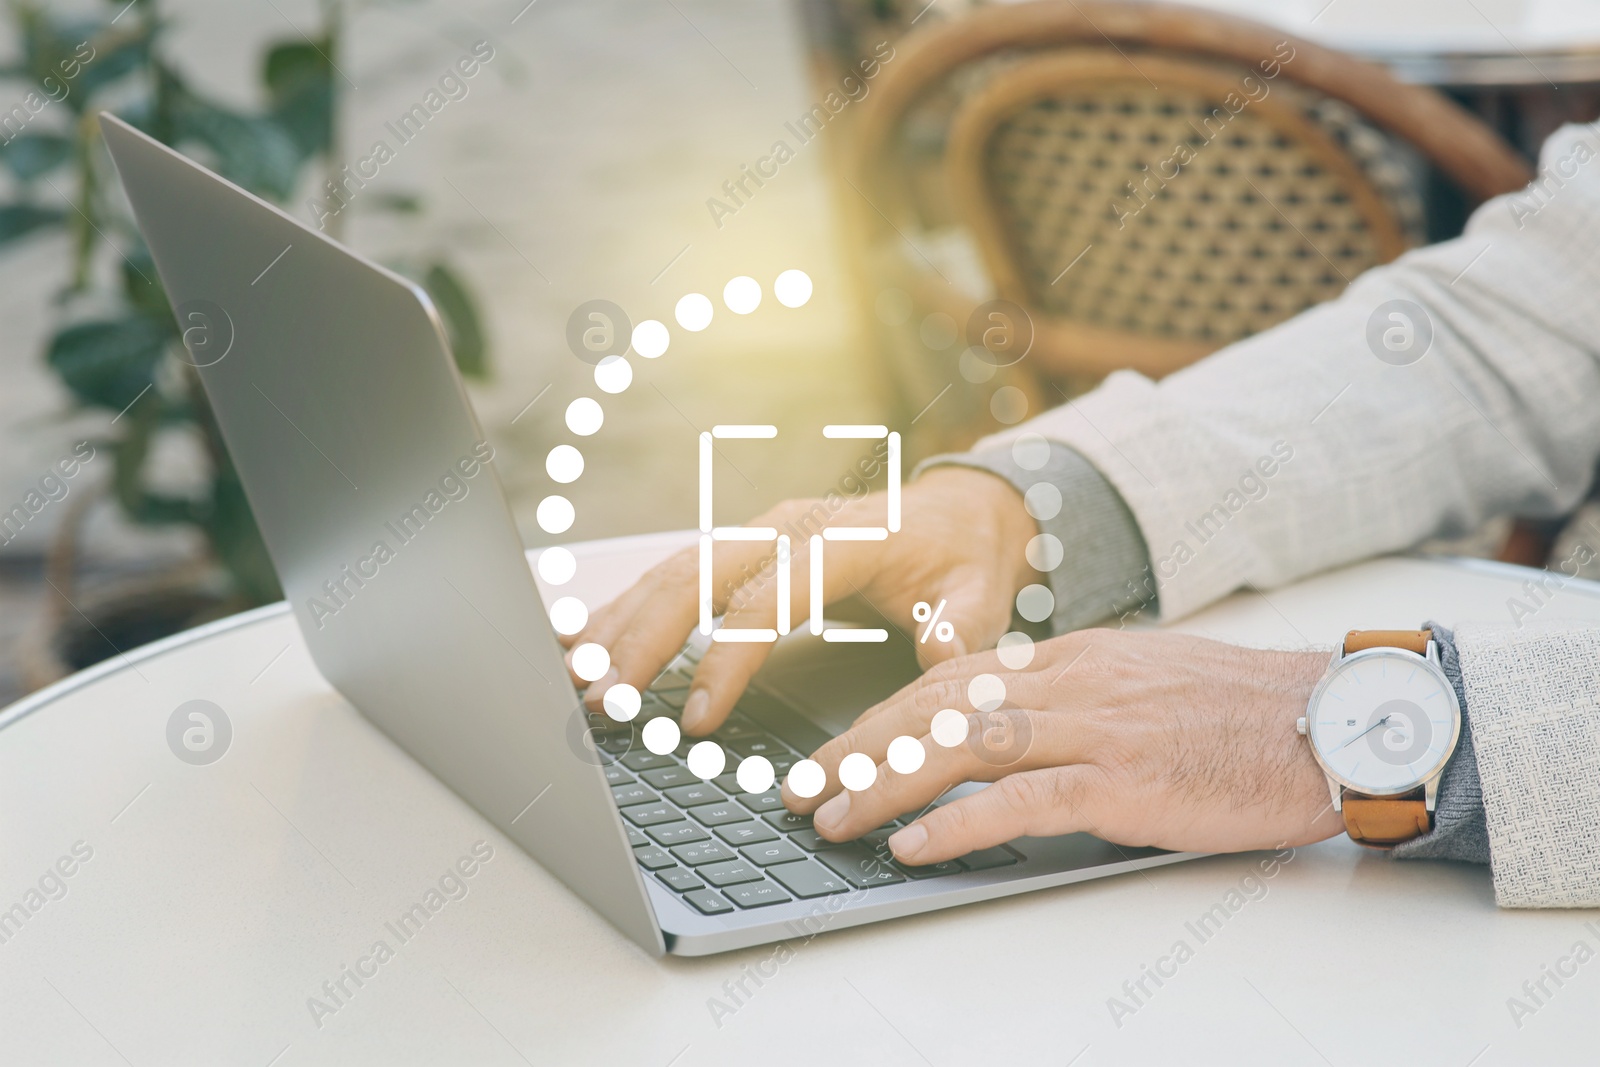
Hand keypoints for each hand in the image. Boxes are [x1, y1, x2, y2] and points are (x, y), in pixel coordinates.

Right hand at [565, 467, 1037, 733]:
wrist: (964, 508)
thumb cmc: (964, 557)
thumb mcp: (979, 597)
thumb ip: (957, 637)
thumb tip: (940, 687)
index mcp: (844, 539)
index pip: (770, 597)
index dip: (729, 657)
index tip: (698, 717)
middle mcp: (790, 526)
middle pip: (699, 577)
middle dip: (644, 640)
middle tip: (603, 702)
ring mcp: (761, 532)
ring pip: (673, 573)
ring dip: (620, 625)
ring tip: (572, 677)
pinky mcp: (744, 548)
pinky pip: (675, 574)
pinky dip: (626, 607)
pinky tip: (583, 637)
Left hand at [780, 629, 1343, 864]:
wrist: (1328, 722)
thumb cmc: (1240, 713)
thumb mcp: (1142, 685)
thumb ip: (1075, 698)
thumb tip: (1014, 727)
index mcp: (1071, 659)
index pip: (951, 678)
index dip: (884, 714)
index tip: (840, 746)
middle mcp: (1069, 682)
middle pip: (936, 705)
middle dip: (859, 745)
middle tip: (802, 785)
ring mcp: (1094, 727)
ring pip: (962, 745)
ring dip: (886, 784)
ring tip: (834, 818)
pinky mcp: (1123, 779)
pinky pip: (1021, 800)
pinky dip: (958, 822)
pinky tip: (913, 845)